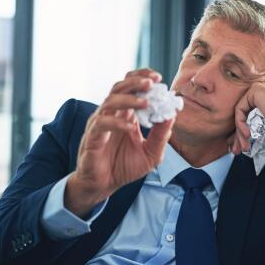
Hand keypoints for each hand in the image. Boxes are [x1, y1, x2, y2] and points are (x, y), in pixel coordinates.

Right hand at [65, 69, 174, 216]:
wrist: (104, 186)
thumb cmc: (124, 167)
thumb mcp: (151, 153)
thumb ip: (161, 136)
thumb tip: (172, 116)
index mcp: (125, 114)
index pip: (130, 86)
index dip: (142, 78)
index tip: (158, 78)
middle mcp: (111, 114)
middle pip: (119, 87)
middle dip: (136, 82)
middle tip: (152, 83)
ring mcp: (100, 124)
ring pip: (110, 101)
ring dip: (129, 99)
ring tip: (146, 102)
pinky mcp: (92, 138)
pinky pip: (102, 124)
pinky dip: (117, 122)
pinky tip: (131, 127)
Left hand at [228, 82, 264, 155]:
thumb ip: (260, 137)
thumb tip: (247, 146)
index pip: (250, 116)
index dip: (243, 132)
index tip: (241, 147)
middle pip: (244, 115)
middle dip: (238, 135)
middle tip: (236, 150)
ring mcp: (261, 90)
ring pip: (241, 114)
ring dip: (239, 133)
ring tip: (243, 147)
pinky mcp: (256, 90)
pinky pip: (240, 109)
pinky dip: (240, 123)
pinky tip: (247, 134)